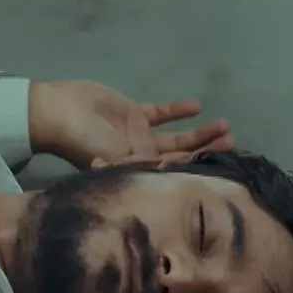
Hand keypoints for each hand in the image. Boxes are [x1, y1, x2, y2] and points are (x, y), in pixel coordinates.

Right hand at [27, 79, 236, 170]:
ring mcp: (139, 136)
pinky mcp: (134, 114)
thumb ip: (143, 168)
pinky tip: (197, 107)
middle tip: (233, 143)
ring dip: (200, 132)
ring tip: (224, 126)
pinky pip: (161, 114)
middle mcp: (143, 157)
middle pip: (182, 156)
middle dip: (208, 150)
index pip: (176, 173)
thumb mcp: (114, 162)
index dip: (200, 169)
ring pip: (177, 137)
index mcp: (140, 172)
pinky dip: (178, 111)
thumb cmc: (84, 141)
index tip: (225, 166)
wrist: (59, 112)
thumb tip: (176, 185)